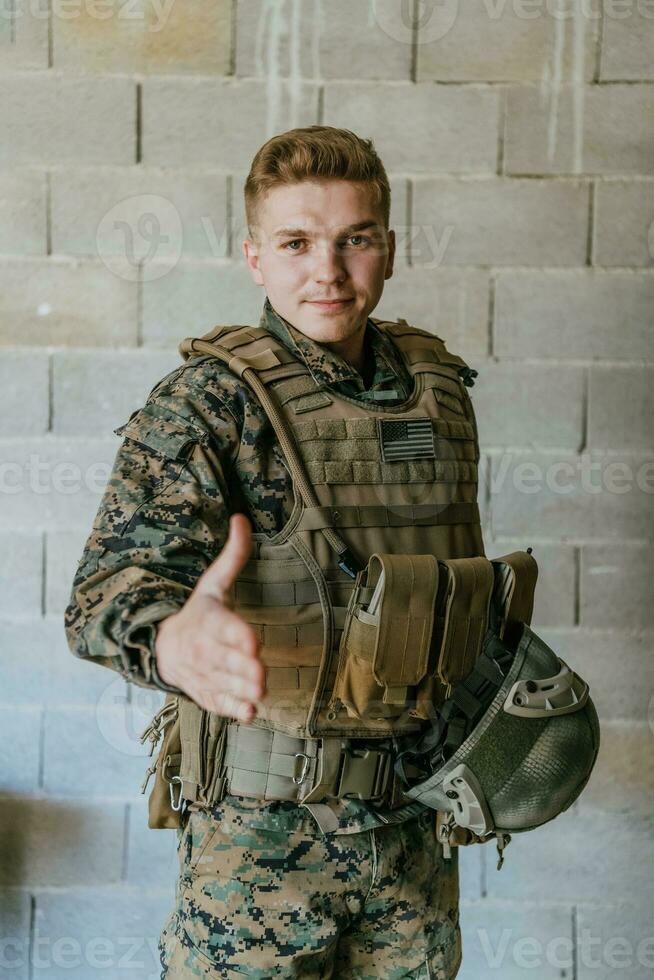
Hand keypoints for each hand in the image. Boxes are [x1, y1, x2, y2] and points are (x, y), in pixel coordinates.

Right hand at [155, 514, 264, 720]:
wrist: (162, 647)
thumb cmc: (198, 612)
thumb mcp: (212, 583)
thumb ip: (232, 556)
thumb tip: (242, 518)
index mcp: (208, 620)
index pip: (223, 627)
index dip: (237, 635)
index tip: (252, 641)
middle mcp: (204, 649)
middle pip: (224, 660)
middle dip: (241, 668)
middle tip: (261, 675)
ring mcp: (203, 674)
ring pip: (223, 684)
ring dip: (241, 690)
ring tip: (260, 694)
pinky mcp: (206, 693)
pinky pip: (217, 704)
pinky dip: (231, 710)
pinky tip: (248, 714)